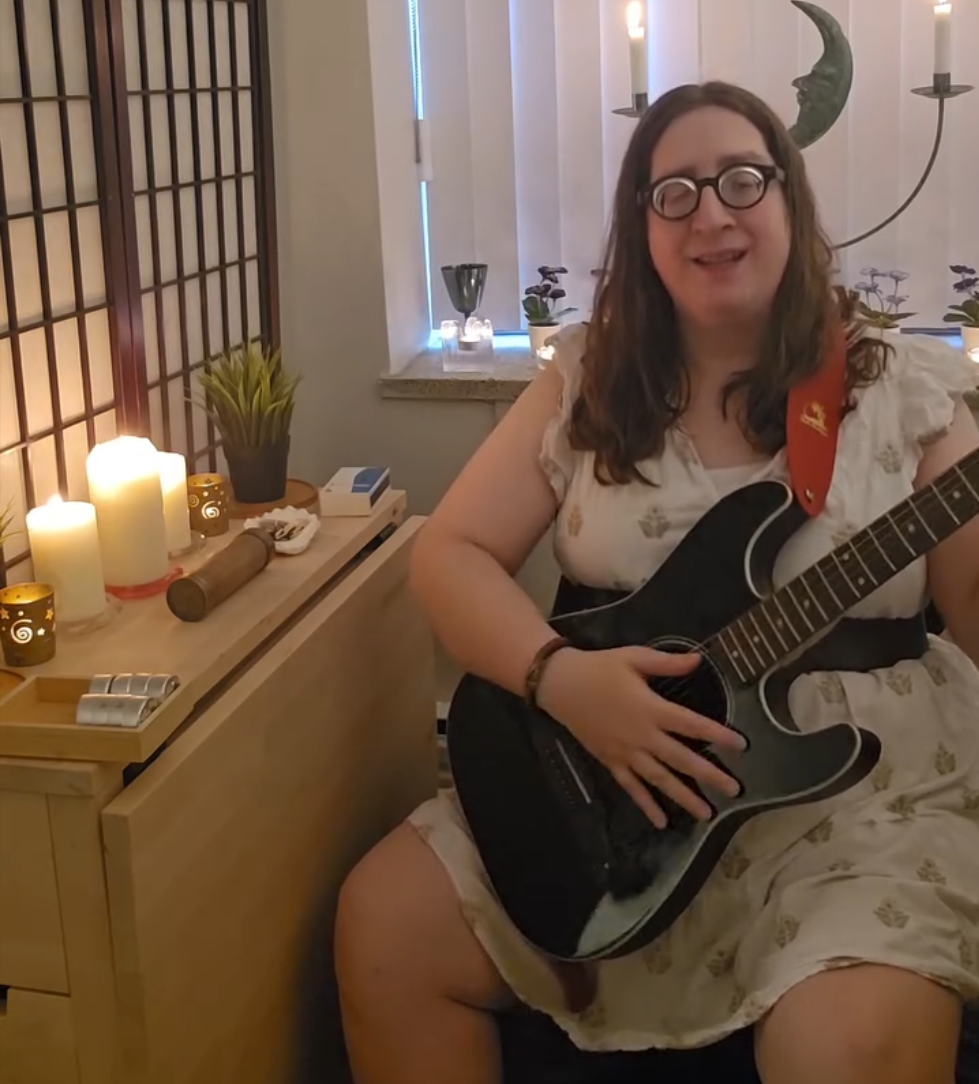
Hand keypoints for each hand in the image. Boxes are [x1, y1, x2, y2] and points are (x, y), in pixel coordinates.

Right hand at [536, 645, 744, 827]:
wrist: (561, 684)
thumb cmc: (600, 668)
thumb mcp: (633, 657)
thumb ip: (667, 662)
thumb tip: (697, 660)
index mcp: (650, 708)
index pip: (691, 725)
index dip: (717, 735)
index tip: (741, 746)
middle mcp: (642, 736)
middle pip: (680, 759)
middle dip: (709, 775)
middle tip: (734, 790)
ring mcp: (626, 753)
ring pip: (659, 779)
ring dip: (683, 797)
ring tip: (706, 814)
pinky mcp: (611, 761)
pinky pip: (631, 787)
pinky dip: (645, 804)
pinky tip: (661, 821)